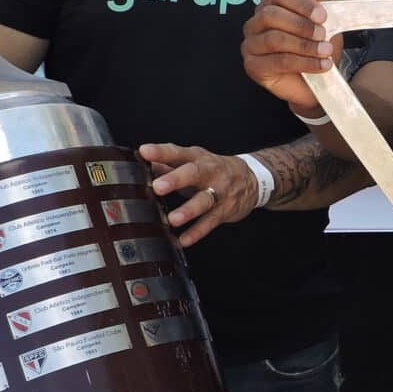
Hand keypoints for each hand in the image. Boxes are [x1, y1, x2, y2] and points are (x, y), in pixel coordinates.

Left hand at [138, 143, 257, 247]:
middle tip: (158, 186)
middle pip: (194, 173)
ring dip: (188, 210)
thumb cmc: (214, 170)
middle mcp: (209, 172)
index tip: (145, 151)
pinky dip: (197, 232)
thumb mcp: (192, 161)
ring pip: (204, 200)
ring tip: (173, 219)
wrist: (252, 178)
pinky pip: (211, 221)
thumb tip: (140, 164)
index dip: (161, 152)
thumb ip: (167, 163)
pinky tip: (184, 240)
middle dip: (176, 179)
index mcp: (196, 158)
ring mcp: (219, 191)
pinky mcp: (225, 209)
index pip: (177, 152)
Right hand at [242, 0, 342, 112]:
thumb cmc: (316, 45)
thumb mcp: (326, 18)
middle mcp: (255, 23)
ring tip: (325, 51)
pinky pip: (278, 62)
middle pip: (272, 15)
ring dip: (305, 46)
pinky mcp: (253, 67)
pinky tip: (321, 65)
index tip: (322, 16)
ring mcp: (250, 45)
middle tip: (323, 35)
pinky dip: (304, 63)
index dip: (302, 3)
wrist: (316, 81)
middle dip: (302, 25)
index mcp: (270, 6)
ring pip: (275, 39)